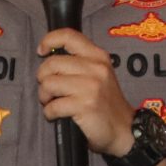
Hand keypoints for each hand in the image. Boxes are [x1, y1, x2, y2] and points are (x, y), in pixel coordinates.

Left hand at [36, 28, 137, 156]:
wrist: (124, 129)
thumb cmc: (106, 102)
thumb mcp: (99, 74)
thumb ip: (80, 62)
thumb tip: (49, 57)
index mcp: (98, 56)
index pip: (69, 36)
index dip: (49, 40)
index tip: (41, 51)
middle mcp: (95, 67)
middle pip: (52, 63)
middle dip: (42, 78)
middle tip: (48, 90)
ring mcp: (90, 86)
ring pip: (49, 84)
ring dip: (44, 96)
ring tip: (51, 103)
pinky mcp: (85, 105)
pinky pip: (53, 106)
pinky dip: (49, 113)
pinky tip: (56, 115)